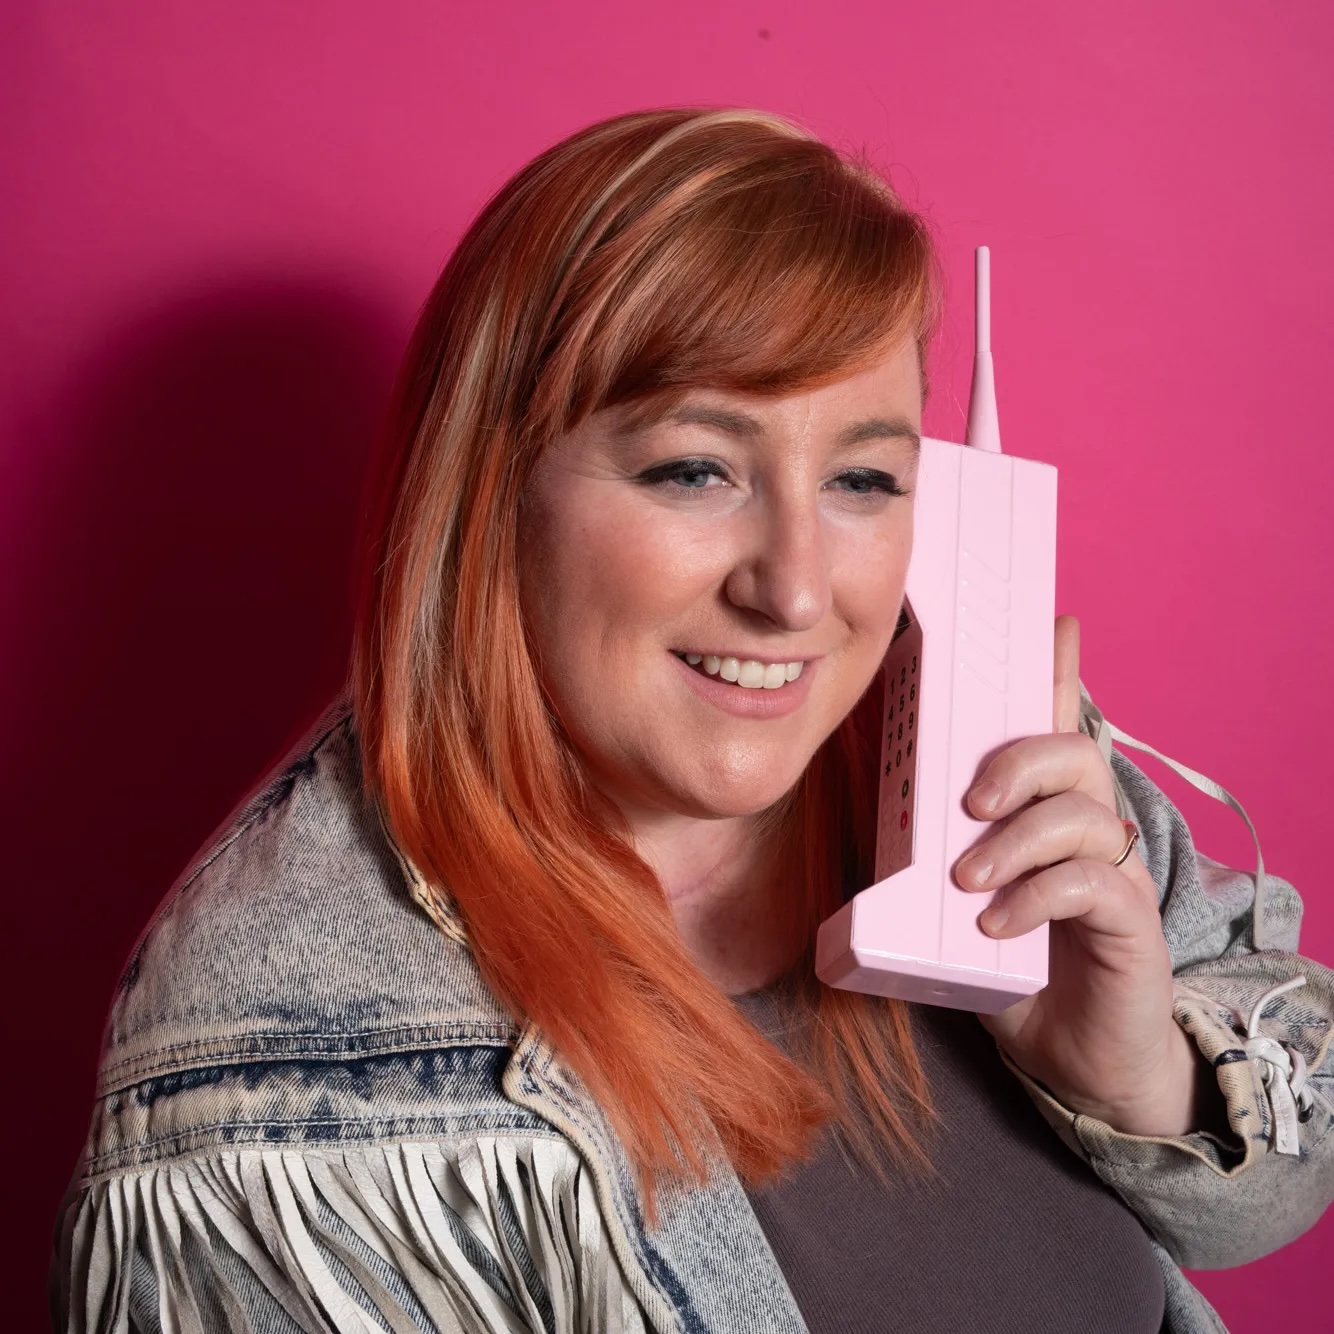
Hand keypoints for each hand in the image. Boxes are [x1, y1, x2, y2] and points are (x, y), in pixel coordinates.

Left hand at [952, 615, 1213, 1135]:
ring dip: (1016, 838)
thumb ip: (934, 851)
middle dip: (1018, 761)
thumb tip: (883, 810)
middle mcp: (1089, 828)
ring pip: (1083, 813)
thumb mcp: (960, 898)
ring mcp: (1116, 873)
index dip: (1059, 674)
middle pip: (1074, 754)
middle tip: (967, 802)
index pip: (1056, 727)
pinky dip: (1038, 893)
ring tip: (967, 878)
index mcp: (1046, 811)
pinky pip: (1093, 882)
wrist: (1075, 1058)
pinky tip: (998, 920)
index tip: (1055, 624)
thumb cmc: (1009, 966)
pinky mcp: (1130, 923)